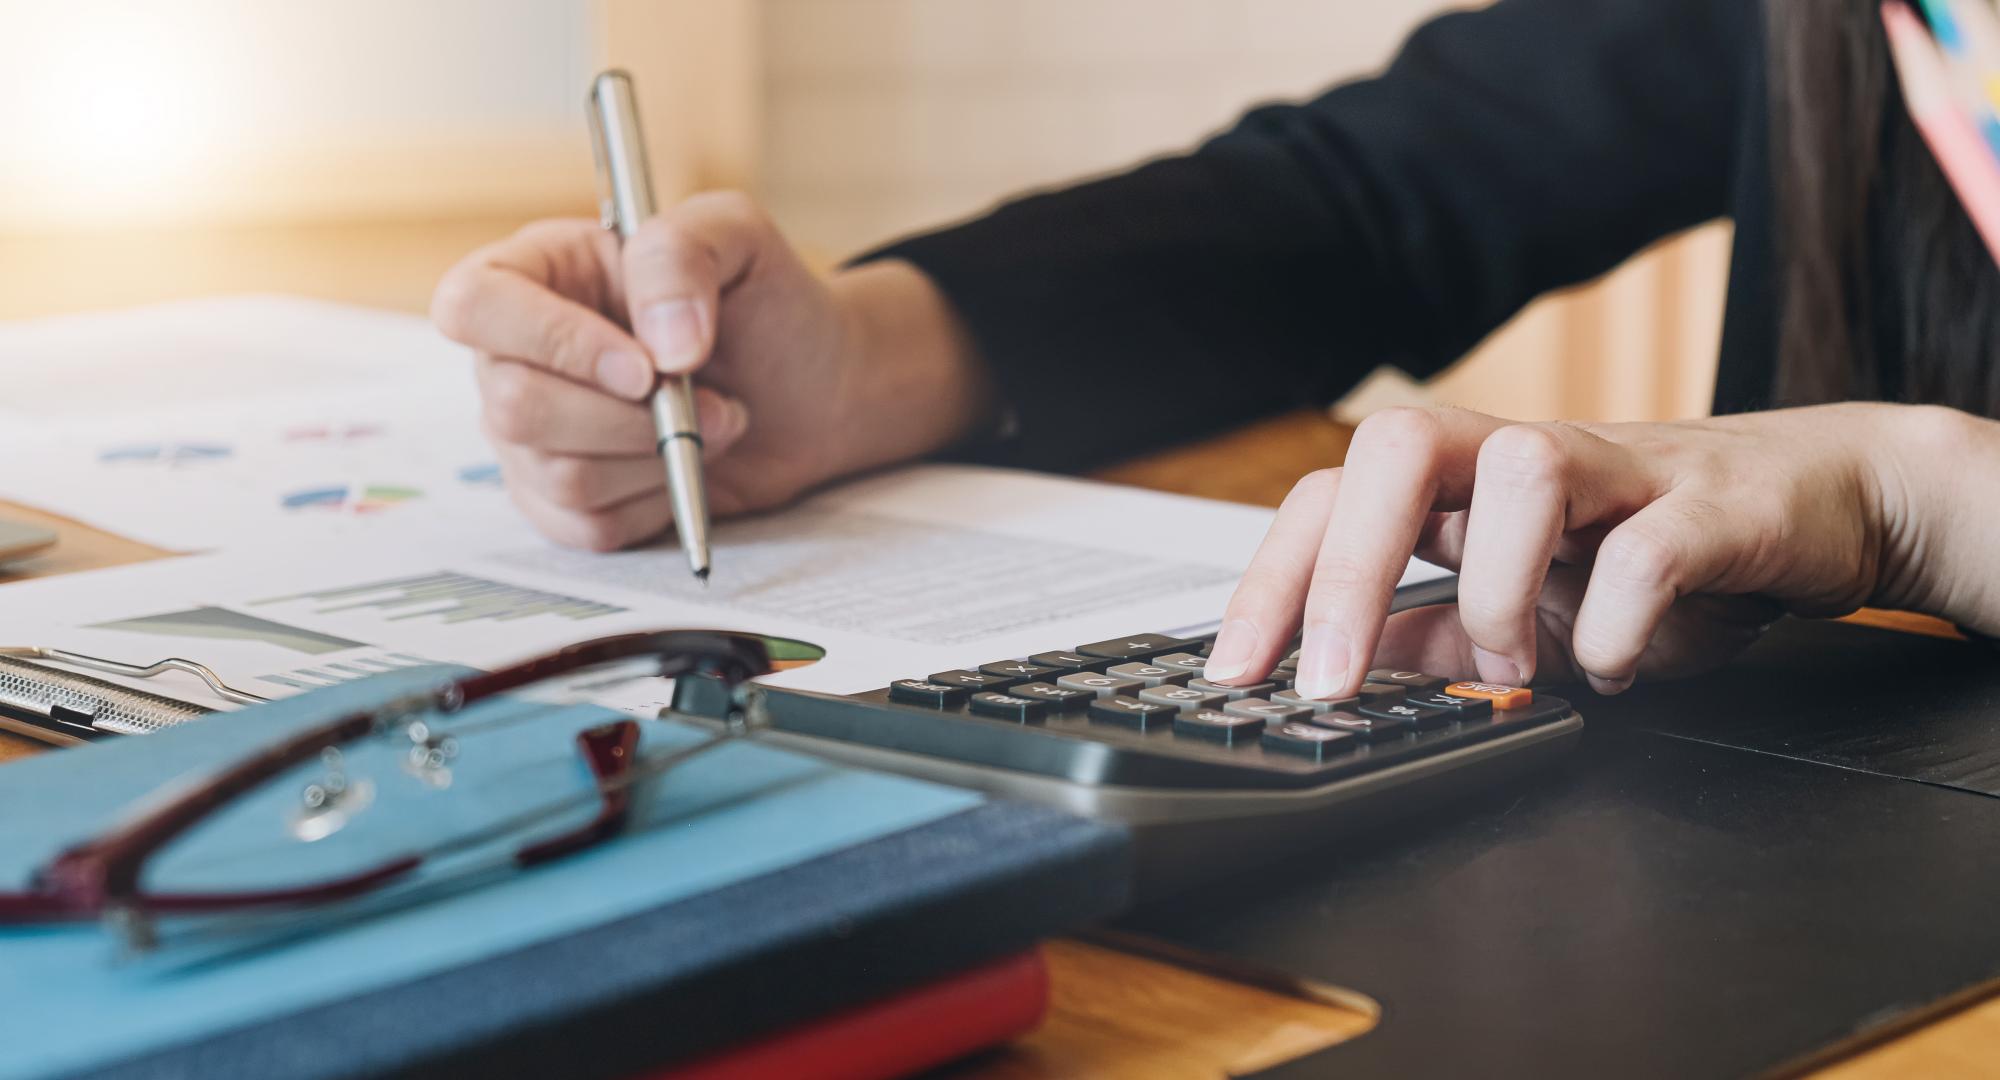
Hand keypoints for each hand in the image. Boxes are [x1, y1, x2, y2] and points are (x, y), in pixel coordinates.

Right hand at [431, 193, 992, 549]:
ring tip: (713, 423)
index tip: (644, 367)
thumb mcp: (736, 236)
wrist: (809, 389)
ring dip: (655, 458)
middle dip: (628, 418)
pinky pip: (584, 525)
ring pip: (555, 473)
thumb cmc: (763, 303)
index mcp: (537, 272)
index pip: (473, 305)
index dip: (550, 342)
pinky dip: (653, 502)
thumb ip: (681, 255)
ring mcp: (531, 433)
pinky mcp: (563, 498)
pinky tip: (685, 465)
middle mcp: (516, 353)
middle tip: (705, 396)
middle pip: (513, 406)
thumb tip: (660, 346)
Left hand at [1203, 403, 1956, 697]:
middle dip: (1343, 566)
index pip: (1333, 493)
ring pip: (1524, 468)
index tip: (1236, 674)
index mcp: (1465, 483)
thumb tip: (1342, 676)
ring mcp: (1621, 469)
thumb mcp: (1525, 606)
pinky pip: (1651, 546)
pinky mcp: (1714, 505)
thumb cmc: (1657, 551)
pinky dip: (1620, 624)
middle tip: (1328, 681)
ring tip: (1515, 668)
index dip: (1272, 578)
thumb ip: (1435, 634)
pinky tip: (1616, 668)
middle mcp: (1526, 458)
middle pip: (1398, 442)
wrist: (1820, 503)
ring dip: (1496, 590)